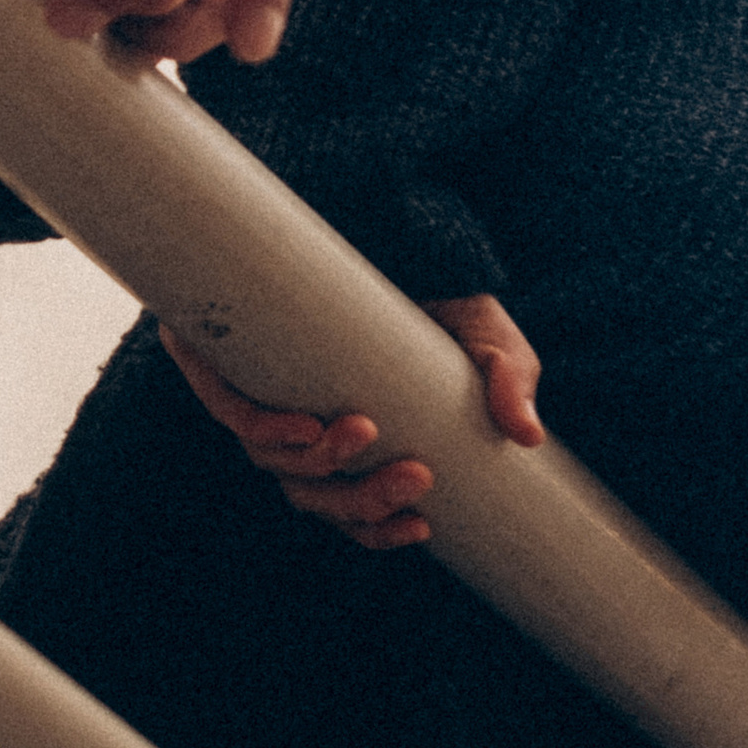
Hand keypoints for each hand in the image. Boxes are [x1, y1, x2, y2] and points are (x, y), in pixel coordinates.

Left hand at [160, 292, 544, 549]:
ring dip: (319, 462)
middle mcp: (296, 425)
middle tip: (417, 475)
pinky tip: (304, 426)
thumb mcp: (483, 337)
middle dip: (363, 500)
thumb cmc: (429, 295)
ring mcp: (256, 391)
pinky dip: (262, 424)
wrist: (374, 218)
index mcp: (347, 436)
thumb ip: (510, 379)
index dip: (377, 529)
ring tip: (365, 432)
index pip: (349, 508)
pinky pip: (225, 403)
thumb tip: (529, 436)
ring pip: (273, 460)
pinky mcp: (217, 350)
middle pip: (313, 494)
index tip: (423, 524)